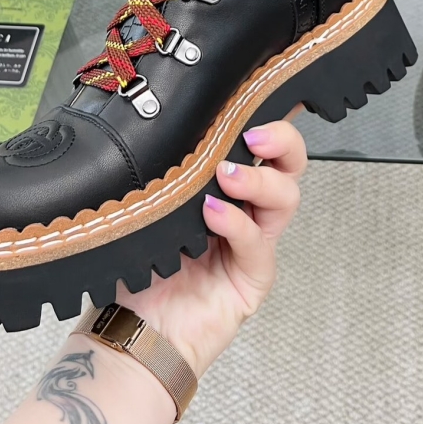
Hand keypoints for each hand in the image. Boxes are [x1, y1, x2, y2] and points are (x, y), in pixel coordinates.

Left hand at [114, 118, 305, 376]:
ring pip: (285, 196)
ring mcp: (254, 241)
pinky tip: (213, 213)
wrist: (132, 331)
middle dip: (283, 140)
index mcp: (224, 183)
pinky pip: (257, 242)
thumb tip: (169, 120)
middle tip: (254, 134)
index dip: (271, 115)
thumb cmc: (138, 265)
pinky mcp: (254, 276)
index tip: (262, 92)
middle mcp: (246, 207)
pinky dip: (237, 222)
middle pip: (290, 163)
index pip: (259, 142)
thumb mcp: (150, 204)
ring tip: (227, 174)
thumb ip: (168, 170)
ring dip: (260, 179)